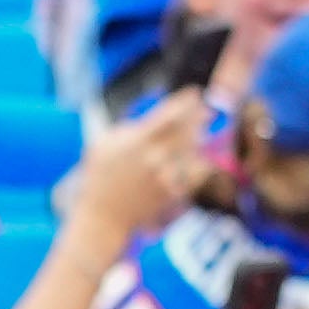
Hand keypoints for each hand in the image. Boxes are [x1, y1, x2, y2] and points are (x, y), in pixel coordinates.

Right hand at [66, 93, 208, 244]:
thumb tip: (147, 117)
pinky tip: (203, 158)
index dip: (184, 102)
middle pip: (187, 131)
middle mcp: (156, 158)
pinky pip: (196, 176)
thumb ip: (127, 127)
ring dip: (201, 139)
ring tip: (205, 131)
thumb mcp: (104, 143)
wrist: (105, 215)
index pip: (168, 115)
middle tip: (208, 109)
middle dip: (199, 118)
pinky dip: (201, 164)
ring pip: (195, 152)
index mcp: (137, 141)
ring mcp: (167, 177)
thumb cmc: (99, 176)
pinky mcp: (174, 194)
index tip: (194, 93)